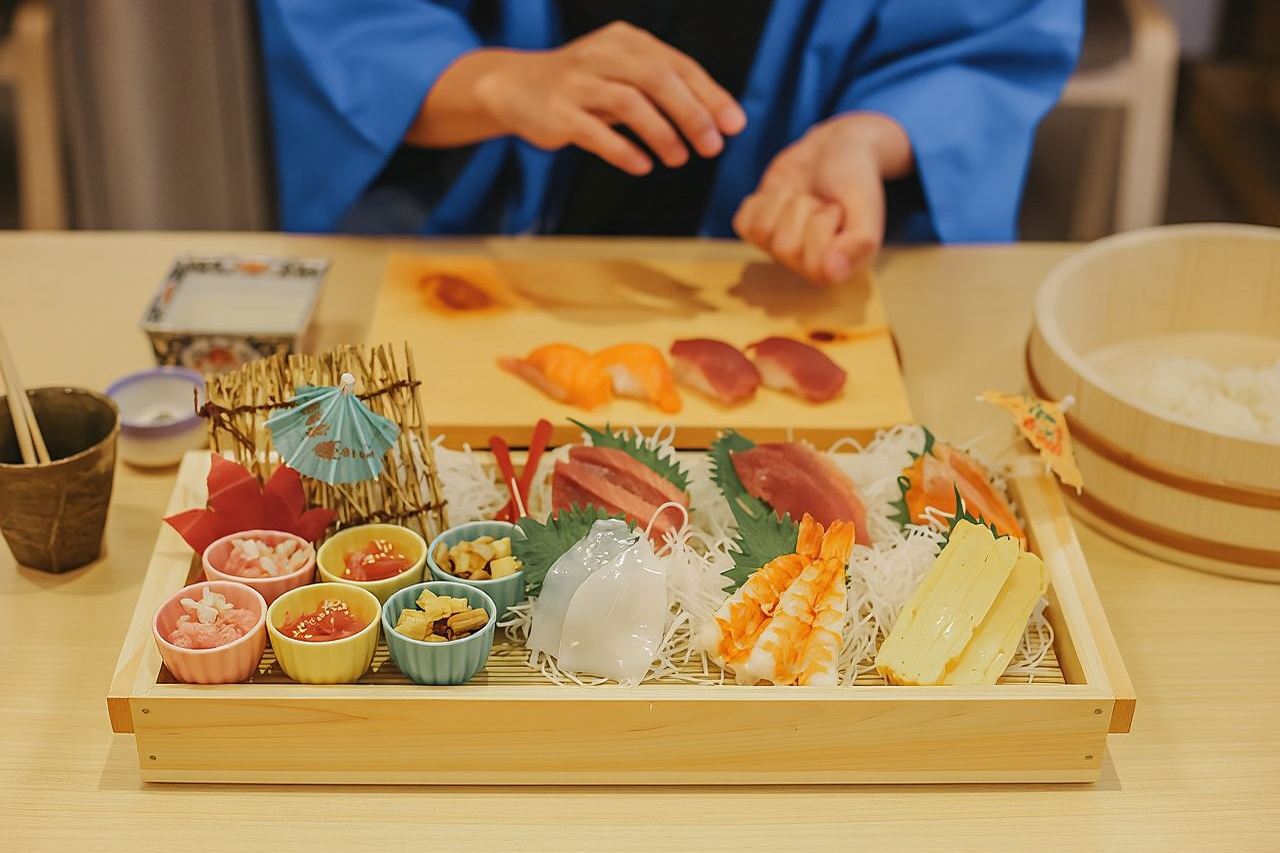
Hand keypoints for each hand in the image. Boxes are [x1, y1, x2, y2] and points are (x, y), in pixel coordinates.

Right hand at [408, 22, 746, 174]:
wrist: (515, 86)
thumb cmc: (584, 86)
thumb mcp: (623, 75)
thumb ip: (662, 89)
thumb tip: (716, 120)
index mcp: (627, 42)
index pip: (679, 65)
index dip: (710, 95)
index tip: (734, 125)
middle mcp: (604, 55)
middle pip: (659, 80)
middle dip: (692, 114)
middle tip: (713, 146)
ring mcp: (579, 83)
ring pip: (631, 103)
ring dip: (662, 134)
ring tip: (679, 158)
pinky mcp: (559, 112)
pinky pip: (596, 132)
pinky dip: (624, 150)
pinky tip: (642, 166)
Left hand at [733, 113, 912, 284]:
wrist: (835, 147)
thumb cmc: (854, 180)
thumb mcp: (867, 208)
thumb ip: (859, 243)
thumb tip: (832, 274)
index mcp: (837, 268)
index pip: (814, 264)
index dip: (824, 225)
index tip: (838, 210)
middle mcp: (805, 266)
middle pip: (785, 247)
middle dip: (804, 209)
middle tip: (821, 200)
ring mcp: (778, 249)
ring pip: (763, 231)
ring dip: (785, 200)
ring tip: (805, 195)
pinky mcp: (755, 230)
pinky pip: (743, 222)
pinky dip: (762, 199)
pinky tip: (783, 195)